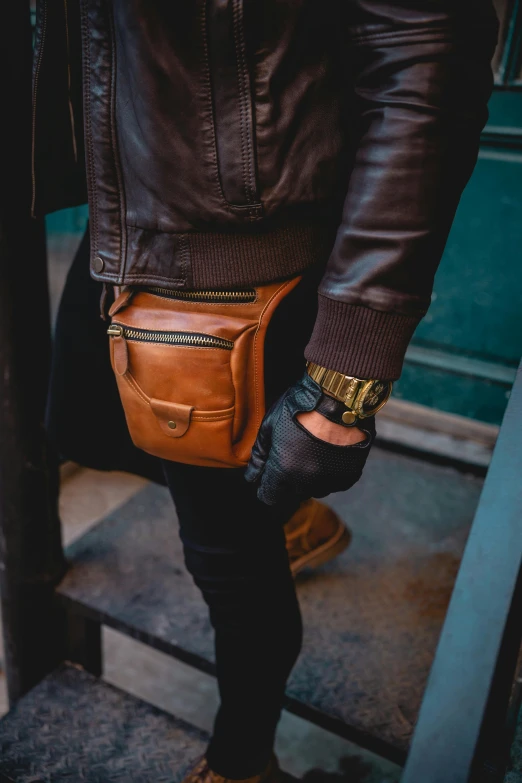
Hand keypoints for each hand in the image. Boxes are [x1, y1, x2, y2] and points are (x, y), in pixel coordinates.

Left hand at [245, 372, 374, 505]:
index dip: (266, 487)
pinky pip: (335, 483)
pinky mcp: (349, 475)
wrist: (338, 398)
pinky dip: (330, 474)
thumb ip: (259, 455)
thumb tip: (251, 476)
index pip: (269, 496)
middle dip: (288, 482)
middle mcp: (306, 481)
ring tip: (312, 454)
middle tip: (293, 457)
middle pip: (292, 495)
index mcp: (283, 471)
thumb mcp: (270, 426)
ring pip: (315, 490)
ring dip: (310, 479)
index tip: (269, 477)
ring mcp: (330, 480)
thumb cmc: (300, 408)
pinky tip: (328, 454)